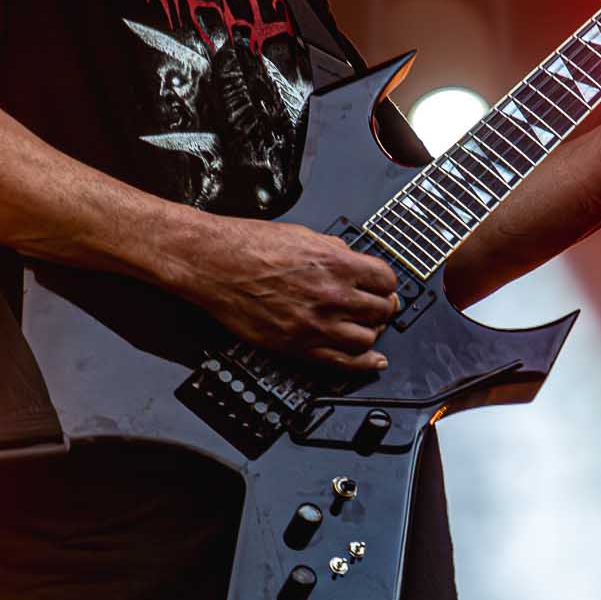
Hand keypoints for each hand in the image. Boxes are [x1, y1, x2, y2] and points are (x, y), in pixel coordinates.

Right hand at [187, 217, 399, 370]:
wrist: (214, 263)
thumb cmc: (248, 245)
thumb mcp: (302, 235)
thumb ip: (333, 250)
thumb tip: (349, 259)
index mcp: (336, 262)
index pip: (385, 279)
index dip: (386, 285)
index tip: (383, 288)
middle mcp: (332, 295)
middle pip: (381, 310)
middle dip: (382, 309)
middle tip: (378, 308)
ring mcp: (317, 323)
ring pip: (367, 338)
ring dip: (370, 333)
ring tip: (365, 328)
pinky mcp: (298, 345)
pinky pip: (343, 362)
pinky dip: (364, 365)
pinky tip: (373, 362)